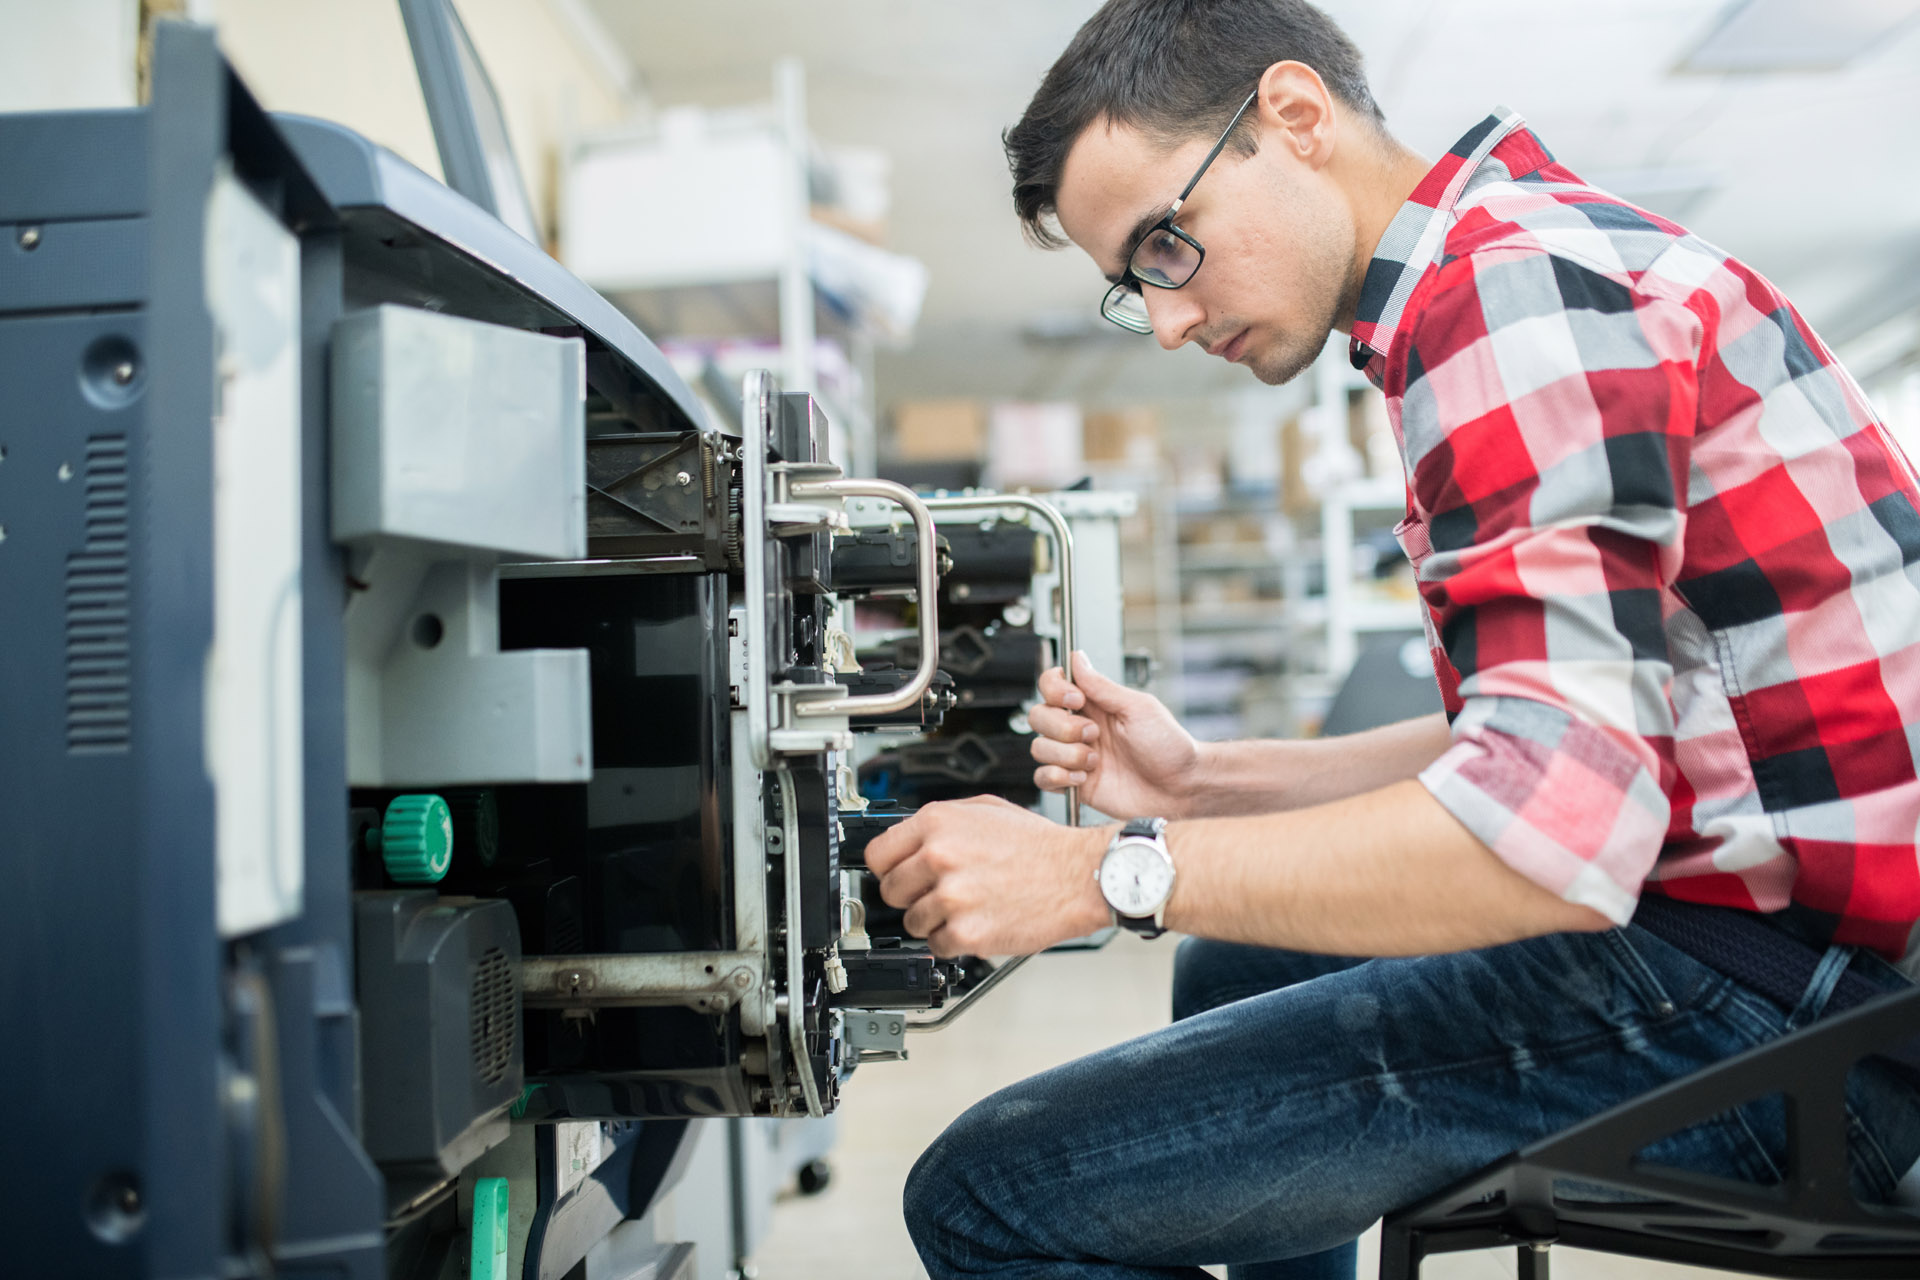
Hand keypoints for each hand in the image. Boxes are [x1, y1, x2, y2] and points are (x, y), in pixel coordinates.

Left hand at [864, 794, 1110, 956]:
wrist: (1079, 876)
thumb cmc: (1039, 845)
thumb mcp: (985, 809)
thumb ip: (940, 822)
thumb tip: (908, 838)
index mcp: (938, 823)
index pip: (877, 854)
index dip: (889, 868)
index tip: (897, 874)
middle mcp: (939, 857)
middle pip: (890, 891)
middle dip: (911, 895)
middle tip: (939, 893)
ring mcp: (951, 897)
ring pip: (912, 922)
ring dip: (935, 920)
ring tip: (969, 906)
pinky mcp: (966, 933)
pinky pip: (937, 945)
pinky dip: (954, 941)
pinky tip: (978, 922)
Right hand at [1030, 651, 1204, 819]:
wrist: (1181, 788)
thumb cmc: (1170, 746)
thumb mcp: (1139, 708)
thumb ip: (1103, 686)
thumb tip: (1078, 657)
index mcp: (1094, 705)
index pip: (1052, 685)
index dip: (1055, 690)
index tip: (1075, 700)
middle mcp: (1080, 728)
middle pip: (1038, 716)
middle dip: (1062, 727)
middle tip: (1094, 735)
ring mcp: (1075, 756)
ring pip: (1039, 748)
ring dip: (1066, 755)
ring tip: (1095, 761)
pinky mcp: (1075, 784)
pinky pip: (1043, 778)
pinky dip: (1058, 777)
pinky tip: (1083, 778)